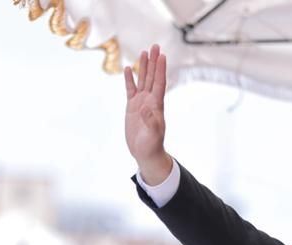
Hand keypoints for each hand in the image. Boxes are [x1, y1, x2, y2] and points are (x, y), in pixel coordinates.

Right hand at [124, 44, 172, 184]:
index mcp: (156, 105)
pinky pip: (130, 89)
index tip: (162, 56)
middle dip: (154, 62)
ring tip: (144, 52)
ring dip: (144, 66)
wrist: (146, 153)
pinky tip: (129, 69)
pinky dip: (130, 79)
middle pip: (152, 77)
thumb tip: (146, 108)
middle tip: (155, 46)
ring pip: (143, 80)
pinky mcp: (132, 107)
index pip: (159, 83)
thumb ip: (150, 121)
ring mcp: (141, 102)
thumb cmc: (151, 145)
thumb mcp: (152, 135)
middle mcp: (150, 101)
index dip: (161, 69)